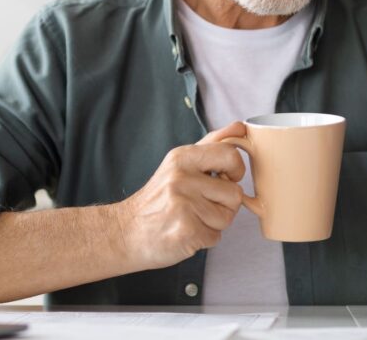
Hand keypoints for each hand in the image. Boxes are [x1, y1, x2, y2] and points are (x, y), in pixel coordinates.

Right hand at [110, 122, 246, 269]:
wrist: (125, 232)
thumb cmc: (157, 199)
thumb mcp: (179, 164)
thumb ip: (212, 143)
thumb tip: (240, 127)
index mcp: (181, 157)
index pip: (230, 154)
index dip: (235, 170)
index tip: (224, 178)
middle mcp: (181, 178)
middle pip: (235, 192)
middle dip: (225, 203)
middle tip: (203, 204)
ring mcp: (184, 206)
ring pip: (227, 217)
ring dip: (213, 223)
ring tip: (190, 219)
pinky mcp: (187, 232)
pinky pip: (216, 237)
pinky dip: (204, 239)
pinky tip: (185, 233)